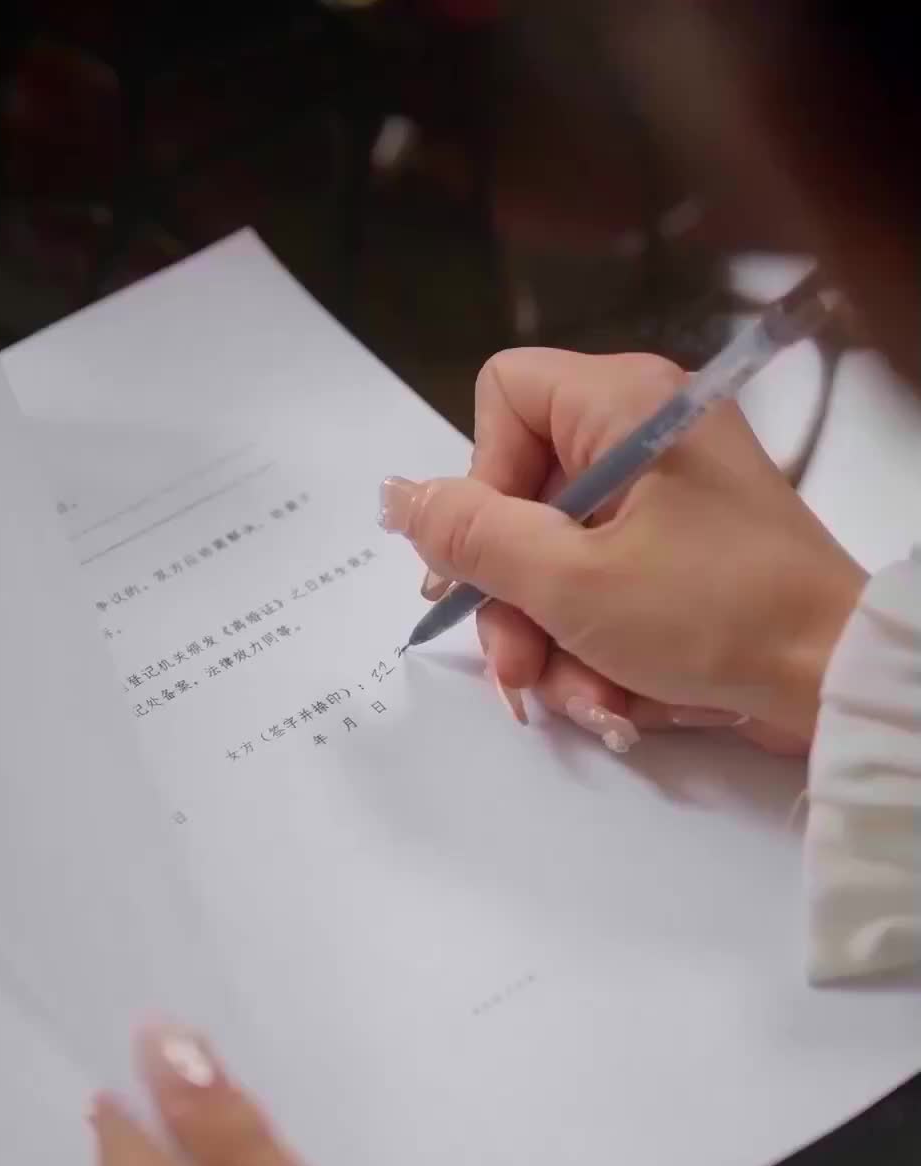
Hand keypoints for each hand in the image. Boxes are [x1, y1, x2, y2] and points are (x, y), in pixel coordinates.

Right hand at [381, 348, 867, 752]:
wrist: (834, 676)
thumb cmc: (715, 614)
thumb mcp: (570, 582)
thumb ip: (473, 536)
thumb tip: (397, 496)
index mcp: (623, 403)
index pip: (501, 399)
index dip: (480, 483)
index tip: (491, 561)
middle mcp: (644, 432)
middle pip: (524, 496)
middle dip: (514, 599)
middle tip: (520, 670)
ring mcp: (668, 495)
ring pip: (559, 559)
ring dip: (555, 642)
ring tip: (587, 701)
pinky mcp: (684, 552)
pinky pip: (606, 589)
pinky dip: (599, 647)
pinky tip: (617, 700)